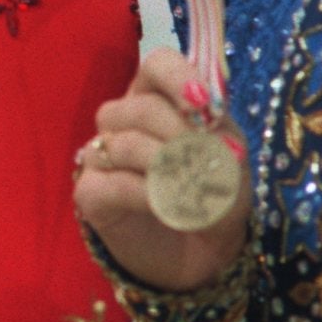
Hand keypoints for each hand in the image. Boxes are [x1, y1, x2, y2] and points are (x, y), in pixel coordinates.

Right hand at [74, 46, 251, 292]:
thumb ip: (221, 141)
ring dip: (165, 169)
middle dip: (180, 137)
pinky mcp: (89, 191)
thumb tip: (208, 128)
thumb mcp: (232, 168)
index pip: (158, 65)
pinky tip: (166, 208)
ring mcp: (102, 155)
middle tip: (206, 166)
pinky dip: (146, 195)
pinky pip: (111, 182)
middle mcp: (125, 120)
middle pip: (140, 107)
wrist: (202, 256)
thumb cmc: (215, 200)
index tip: (202, 105)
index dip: (178, 78)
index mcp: (161, 99)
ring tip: (192, 193)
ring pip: (123, 143)